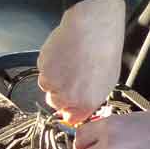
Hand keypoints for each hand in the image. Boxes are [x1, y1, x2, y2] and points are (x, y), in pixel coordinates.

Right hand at [37, 0, 125, 123]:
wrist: (93, 29)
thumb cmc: (103, 51)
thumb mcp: (107, 82)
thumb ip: (91, 99)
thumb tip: (82, 108)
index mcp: (86, 103)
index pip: (71, 118)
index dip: (70, 109)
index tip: (70, 104)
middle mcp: (68, 96)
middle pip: (55, 102)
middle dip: (61, 92)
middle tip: (71, 75)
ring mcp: (53, 82)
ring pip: (47, 85)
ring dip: (54, 76)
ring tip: (69, 61)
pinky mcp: (43, 67)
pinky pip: (42, 69)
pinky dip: (49, 63)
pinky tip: (63, 54)